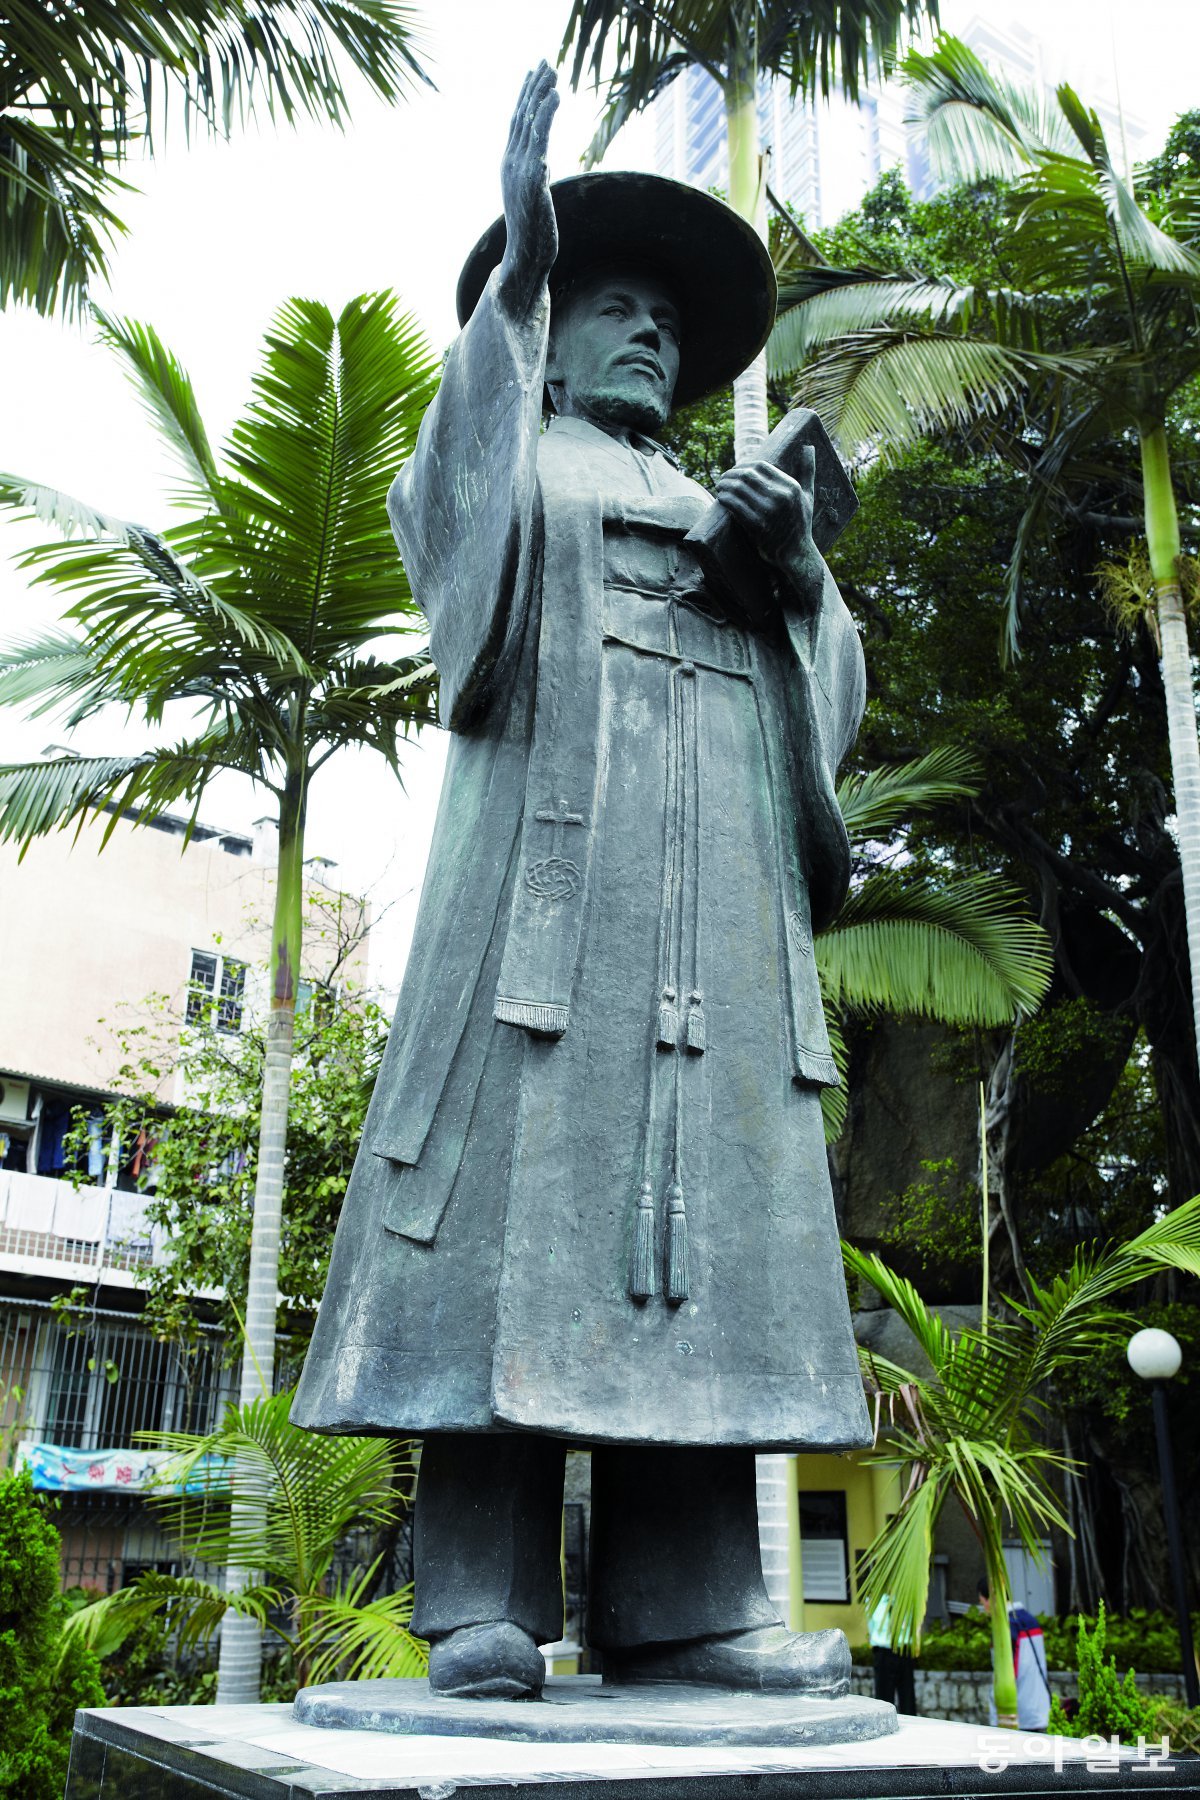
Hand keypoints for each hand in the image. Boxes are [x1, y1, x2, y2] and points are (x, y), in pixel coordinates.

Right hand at [498, 63, 559, 317]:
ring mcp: (520, 170)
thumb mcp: (530, 197)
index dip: (526, 97)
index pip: (517, 123)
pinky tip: (555, 95)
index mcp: (509, 166)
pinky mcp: (533, 179)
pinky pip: (539, 139)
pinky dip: (545, 114)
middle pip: (522, 116)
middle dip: (533, 87)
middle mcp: (512, 163)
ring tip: (553, 70)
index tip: (536, 74)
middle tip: (546, 61)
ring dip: (541, 93)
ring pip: (530, 121)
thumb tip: (541, 163)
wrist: (524, 262)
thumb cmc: (531, 236)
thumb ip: (534, 175)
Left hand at [715, 448, 819, 590]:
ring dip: (724, 485)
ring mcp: (768, 512)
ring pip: (738, 489)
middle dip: (731, 474)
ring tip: (719, 486)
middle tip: (723, 478)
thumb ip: (808, 470)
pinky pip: (735, 506)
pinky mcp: (757, 526)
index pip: (761, 465)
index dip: (744, 465)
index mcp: (791, 487)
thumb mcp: (808, 495)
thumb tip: (809, 446)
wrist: (796, 554)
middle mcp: (781, 497)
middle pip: (747, 475)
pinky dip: (725, 499)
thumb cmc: (801, 523)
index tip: (736, 470)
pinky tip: (721, 498)